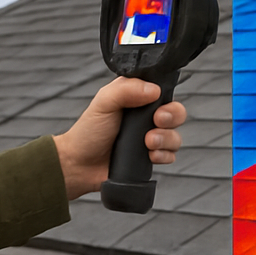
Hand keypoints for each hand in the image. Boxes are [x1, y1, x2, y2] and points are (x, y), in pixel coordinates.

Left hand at [52, 76, 187, 198]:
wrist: (79, 165)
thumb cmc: (88, 131)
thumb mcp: (104, 101)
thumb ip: (127, 89)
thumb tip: (154, 90)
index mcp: (136, 98)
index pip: (163, 90)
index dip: (166, 96)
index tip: (157, 103)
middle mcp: (146, 117)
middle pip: (176, 112)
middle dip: (172, 116)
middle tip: (157, 121)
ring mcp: (149, 138)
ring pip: (175, 135)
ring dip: (166, 139)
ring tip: (148, 143)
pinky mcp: (150, 157)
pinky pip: (170, 155)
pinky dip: (164, 155)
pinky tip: (149, 156)